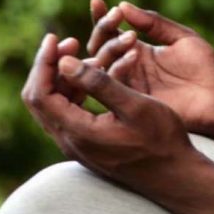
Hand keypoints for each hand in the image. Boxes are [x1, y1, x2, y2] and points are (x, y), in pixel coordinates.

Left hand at [22, 33, 200, 193]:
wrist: (175, 176)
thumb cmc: (162, 140)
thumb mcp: (135, 106)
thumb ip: (100, 84)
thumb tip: (66, 62)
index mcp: (78, 132)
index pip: (41, 94)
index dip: (44, 63)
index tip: (56, 37)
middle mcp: (70, 141)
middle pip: (39, 99)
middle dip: (49, 66)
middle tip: (70, 41)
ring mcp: (78, 145)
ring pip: (53, 106)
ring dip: (62, 77)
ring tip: (86, 54)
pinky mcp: (88, 144)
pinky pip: (68, 112)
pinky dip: (74, 89)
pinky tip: (96, 75)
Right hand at [86, 0, 213, 135]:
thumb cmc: (205, 66)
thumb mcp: (181, 37)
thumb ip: (154, 23)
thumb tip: (123, 5)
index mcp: (138, 50)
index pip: (111, 33)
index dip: (101, 17)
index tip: (96, 0)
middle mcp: (128, 68)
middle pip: (100, 48)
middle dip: (104, 30)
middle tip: (115, 17)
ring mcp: (129, 86)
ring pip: (103, 66)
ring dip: (111, 48)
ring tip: (130, 36)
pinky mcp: (132, 102)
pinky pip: (115, 85)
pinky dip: (119, 68)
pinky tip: (134, 54)